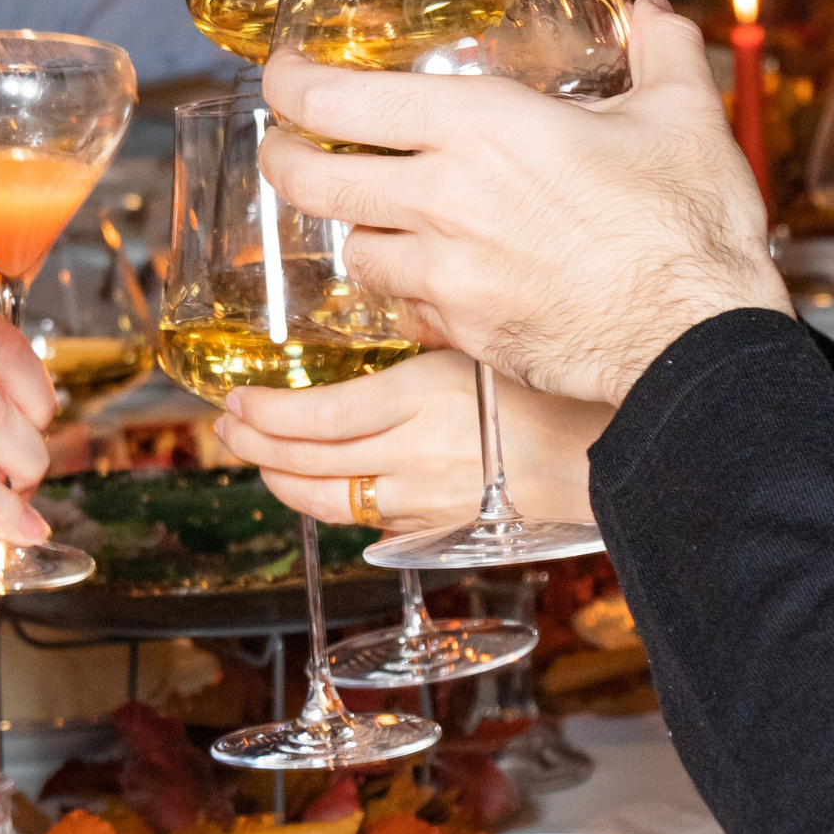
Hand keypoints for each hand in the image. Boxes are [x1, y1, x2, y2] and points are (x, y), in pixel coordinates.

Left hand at [216, 347, 609, 526]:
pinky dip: (329, 503)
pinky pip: (367, 520)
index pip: (316, 418)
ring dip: (281, 481)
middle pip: (309, 464)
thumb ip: (428, 334)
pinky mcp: (439, 527)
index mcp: (417, 400)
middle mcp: (410, 457)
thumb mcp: (480, 343)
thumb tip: (394, 307)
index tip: (237, 401)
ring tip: (254, 459)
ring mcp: (422, 500)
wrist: (607, 455)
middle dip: (256, 448)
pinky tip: (313, 487)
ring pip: (329, 502)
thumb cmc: (557, 386)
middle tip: (227, 428)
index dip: (265, 416)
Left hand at [259, 0, 792, 408]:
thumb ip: (662, 53)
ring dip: (357, 228)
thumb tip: (654, 12)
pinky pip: (403, 306)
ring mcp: (446, 272)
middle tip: (285, 147)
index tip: (284, 76)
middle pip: (313, 181)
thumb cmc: (689, 226)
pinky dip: (406, 290)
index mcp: (481, 129)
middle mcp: (444, 199)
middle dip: (284, 159)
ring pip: (355, 248)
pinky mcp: (461, 330)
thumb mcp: (684, 117)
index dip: (291, 85)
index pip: (338, 101)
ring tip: (374, 214)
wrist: (698, 338)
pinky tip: (431, 276)